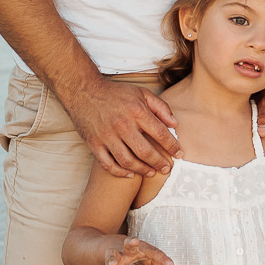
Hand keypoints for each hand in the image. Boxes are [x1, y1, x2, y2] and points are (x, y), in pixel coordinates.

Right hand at [66, 79, 180, 178]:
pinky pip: (108, 164)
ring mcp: (107, 136)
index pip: (160, 134)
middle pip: (145, 152)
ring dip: (142, 170)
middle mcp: (122, 125)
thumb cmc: (116, 93)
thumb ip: (161, 107)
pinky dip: (119, 172)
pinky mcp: (94, 143)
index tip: (180, 155)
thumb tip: (175, 124)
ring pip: (127, 161)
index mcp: (137, 111)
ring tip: (151, 173)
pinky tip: (130, 174)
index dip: (173, 147)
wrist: (84, 90)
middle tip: (167, 169)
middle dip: (159, 163)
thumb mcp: (142, 93)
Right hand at [100, 235, 177, 264]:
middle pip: (129, 243)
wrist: (107, 245)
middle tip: (135, 240)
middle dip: (131, 242)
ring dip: (112, 259)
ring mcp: (115, 257)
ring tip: (112, 264)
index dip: (162, 258)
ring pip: (112, 255)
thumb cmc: (133, 252)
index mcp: (140, 247)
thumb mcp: (148, 257)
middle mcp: (126, 249)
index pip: (152, 251)